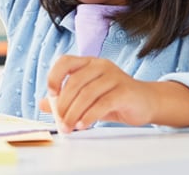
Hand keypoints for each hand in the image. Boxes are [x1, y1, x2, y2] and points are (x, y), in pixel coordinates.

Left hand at [41, 56, 157, 132]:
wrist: (145, 103)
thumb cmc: (114, 99)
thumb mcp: (87, 99)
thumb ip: (66, 100)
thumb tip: (42, 105)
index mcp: (89, 63)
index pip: (65, 61)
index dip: (54, 76)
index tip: (51, 94)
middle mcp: (101, 65)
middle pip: (74, 82)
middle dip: (64, 104)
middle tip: (60, 122)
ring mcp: (114, 76)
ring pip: (87, 94)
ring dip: (74, 113)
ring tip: (69, 127)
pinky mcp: (124, 91)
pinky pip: (102, 103)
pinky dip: (89, 116)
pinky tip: (83, 125)